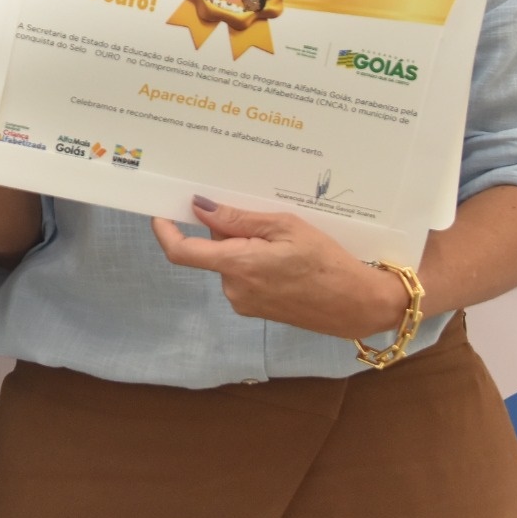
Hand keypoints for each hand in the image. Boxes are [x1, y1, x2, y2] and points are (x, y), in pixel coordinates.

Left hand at [151, 197, 402, 339]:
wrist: (356, 304)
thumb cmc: (326, 261)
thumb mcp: (284, 227)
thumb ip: (238, 219)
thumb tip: (199, 207)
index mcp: (238, 265)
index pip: (183, 252)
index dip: (165, 232)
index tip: (160, 213)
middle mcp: (234, 289)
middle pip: (212, 251)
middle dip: (228, 231)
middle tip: (264, 219)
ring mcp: (244, 303)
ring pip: (229, 263)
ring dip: (245, 247)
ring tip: (284, 242)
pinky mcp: (255, 310)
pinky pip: (243, 277)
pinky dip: (253, 262)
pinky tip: (286, 260)